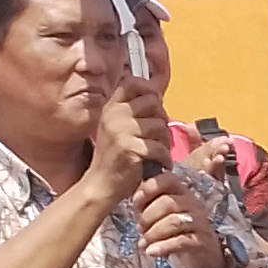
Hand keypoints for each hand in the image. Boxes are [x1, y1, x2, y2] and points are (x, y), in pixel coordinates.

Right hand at [92, 78, 169, 196]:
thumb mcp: (117, 128)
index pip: (132, 82)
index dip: (149, 89)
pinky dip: (165, 158)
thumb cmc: (115, 158)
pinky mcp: (130, 148)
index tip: (156, 104)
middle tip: (160, 137)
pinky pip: (160, 146)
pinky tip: (161, 164)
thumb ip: (132, 111)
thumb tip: (157, 96)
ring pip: (160, 125)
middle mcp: (114, 115)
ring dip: (166, 141)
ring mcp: (121, 130)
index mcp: (111, 107)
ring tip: (160, 152)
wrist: (101, 185)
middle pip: (153, 103)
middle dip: (163, 120)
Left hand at [134, 170, 226, 267]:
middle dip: (148, 217)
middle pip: (168, 202)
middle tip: (140, 228)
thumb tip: (134, 202)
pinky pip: (180, 241)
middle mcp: (193, 204)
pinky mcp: (201, 241)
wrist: (204, 256)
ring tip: (143, 243)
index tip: (136, 203)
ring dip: (153, 234)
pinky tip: (151, 252)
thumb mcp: (164, 215)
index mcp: (182, 192)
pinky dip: (162, 247)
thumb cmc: (179, 232)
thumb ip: (150, 205)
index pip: (167, 179)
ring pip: (173, 222)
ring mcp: (199, 222)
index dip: (148, 188)